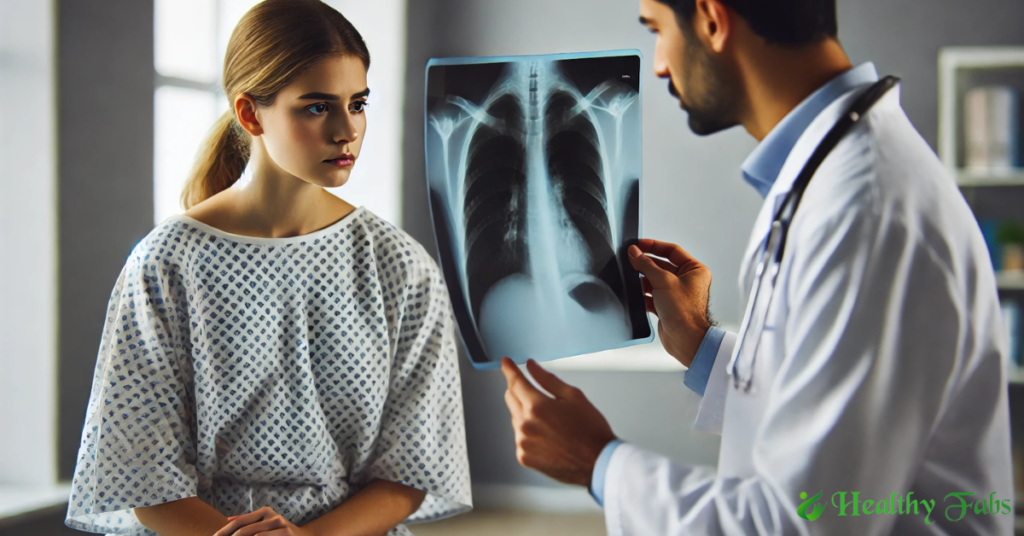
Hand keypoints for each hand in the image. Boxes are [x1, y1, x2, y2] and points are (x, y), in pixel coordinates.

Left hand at [213, 506, 314, 535]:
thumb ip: (249, 521)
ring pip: (253, 534)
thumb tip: (228, 519)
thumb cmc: (282, 532)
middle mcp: (271, 516)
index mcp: (264, 511)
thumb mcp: (266, 523)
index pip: (239, 521)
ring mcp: (279, 524)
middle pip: (243, 529)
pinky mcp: (286, 532)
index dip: (224, 531)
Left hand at [501, 357, 616, 486]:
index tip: (505, 362)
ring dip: (526, 414)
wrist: (598, 462)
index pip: (515, 382)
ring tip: (552, 423)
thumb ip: (547, 379)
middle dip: (519, 390)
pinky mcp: (524, 457)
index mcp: (537, 407)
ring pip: (515, 418)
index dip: (509, 369)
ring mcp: (522, 443)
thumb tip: (530, 366)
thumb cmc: (590, 429)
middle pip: (510, 398)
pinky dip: (529, 433)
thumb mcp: (573, 397)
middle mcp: (525, 425)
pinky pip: (520, 437)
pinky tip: (548, 437)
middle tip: (537, 393)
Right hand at [628, 239, 712, 366]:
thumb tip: (635, 252)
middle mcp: (687, 281)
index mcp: (694, 270)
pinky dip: (642, 293)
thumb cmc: (685, 312)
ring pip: (655, 280)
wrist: (686, 339)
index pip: (672, 251)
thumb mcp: (663, 281)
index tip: (638, 244)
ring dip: (643, 279)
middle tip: (630, 259)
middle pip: (662, 265)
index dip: (654, 246)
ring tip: (630, 276)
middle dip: (646, 263)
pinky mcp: (667, 306)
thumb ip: (647, 265)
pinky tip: (634, 292)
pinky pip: (651, 295)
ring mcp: (676, 294)